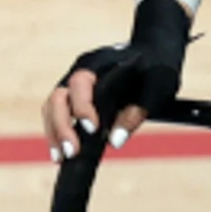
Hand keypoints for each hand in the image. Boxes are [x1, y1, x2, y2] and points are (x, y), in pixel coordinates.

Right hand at [45, 0, 192, 161]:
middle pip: (58, 97)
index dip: (83, 107)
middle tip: (72, 152)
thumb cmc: (156, 69)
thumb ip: (136, 111)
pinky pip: (58, 115)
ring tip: (62, 157)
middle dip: (62, 126)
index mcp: (99, 64)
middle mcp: (80, 73)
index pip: (80, 84)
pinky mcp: (74, 98)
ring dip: (55, 133)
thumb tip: (115, 141)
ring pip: (52, 107)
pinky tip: (61, 154)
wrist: (154, 54)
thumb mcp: (157, 88)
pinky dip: (58, 133)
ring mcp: (74, 85)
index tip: (93, 129)